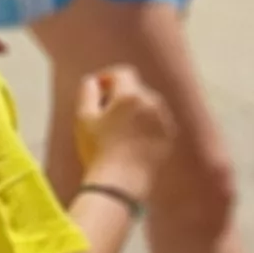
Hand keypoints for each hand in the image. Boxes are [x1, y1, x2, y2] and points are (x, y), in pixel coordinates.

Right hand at [77, 66, 180, 187]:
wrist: (121, 180)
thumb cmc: (98, 148)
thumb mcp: (83, 118)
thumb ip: (87, 92)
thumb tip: (93, 80)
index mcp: (132, 95)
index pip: (123, 73)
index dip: (108, 77)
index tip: (98, 89)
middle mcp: (153, 103)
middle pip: (136, 89)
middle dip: (120, 96)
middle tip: (103, 114)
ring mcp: (164, 119)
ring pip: (147, 106)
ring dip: (134, 110)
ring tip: (117, 130)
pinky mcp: (170, 135)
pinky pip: (156, 122)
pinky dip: (145, 125)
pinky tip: (131, 141)